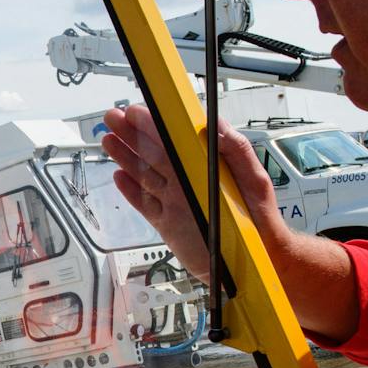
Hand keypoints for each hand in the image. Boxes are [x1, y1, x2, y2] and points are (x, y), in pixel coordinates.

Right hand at [101, 104, 288, 279]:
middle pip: (152, 153)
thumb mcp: (254, 179)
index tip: (136, 111)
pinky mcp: (167, 224)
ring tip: (109, 140)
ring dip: (125, 156)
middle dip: (131, 134)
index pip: (173, 140)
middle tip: (112, 118)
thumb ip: (236, 150)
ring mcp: (174, 202)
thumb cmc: (258, 217)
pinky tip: (119, 177)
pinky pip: (144, 204)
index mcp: (203, 166)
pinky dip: (130, 191)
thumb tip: (215, 126)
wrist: (254, 256)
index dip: (153, 124)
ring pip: (143, 175)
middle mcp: (185, 181)